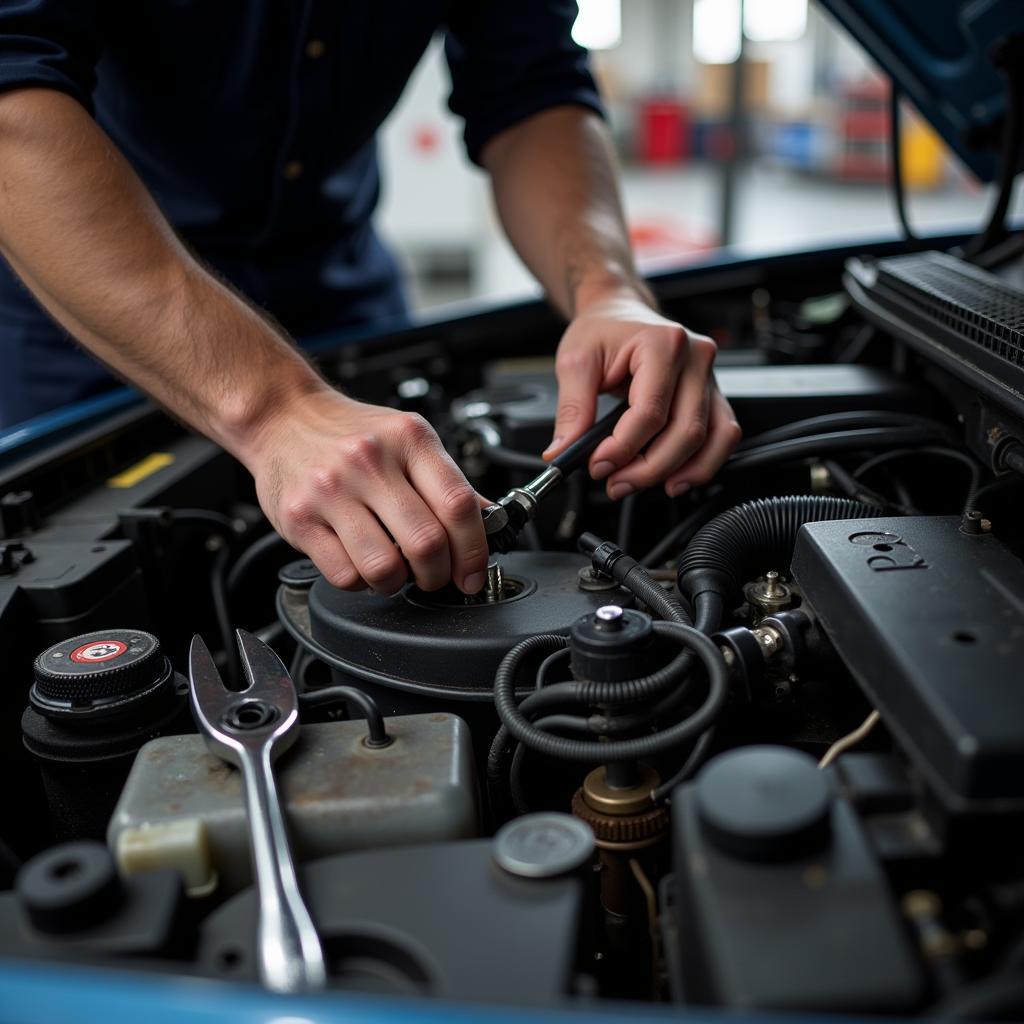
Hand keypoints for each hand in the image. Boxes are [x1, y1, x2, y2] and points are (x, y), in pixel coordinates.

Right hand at [241, 385, 489, 594]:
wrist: (282, 416)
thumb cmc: (349, 431)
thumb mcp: (408, 438)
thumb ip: (447, 480)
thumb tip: (489, 520)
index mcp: (408, 439)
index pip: (458, 505)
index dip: (474, 550)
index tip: (473, 572)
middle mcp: (369, 461)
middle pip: (426, 542)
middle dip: (438, 575)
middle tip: (435, 576)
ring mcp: (331, 490)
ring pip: (384, 568)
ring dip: (398, 583)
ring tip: (395, 571)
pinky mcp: (300, 519)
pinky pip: (344, 575)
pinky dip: (361, 582)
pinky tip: (361, 563)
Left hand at [543, 289, 740, 498]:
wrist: (618, 313)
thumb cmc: (602, 330)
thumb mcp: (576, 362)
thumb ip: (572, 409)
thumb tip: (563, 451)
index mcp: (664, 343)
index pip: (650, 411)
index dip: (624, 448)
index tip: (598, 465)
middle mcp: (696, 358)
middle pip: (685, 431)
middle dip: (648, 468)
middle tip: (614, 483)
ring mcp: (710, 377)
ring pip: (710, 439)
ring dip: (677, 472)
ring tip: (638, 484)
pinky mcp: (712, 395)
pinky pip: (722, 436)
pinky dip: (702, 464)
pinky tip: (675, 478)